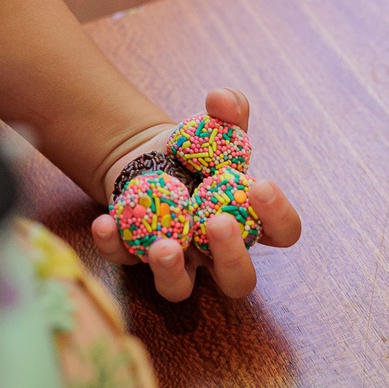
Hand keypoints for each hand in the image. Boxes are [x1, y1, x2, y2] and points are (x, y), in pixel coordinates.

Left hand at [91, 88, 301, 301]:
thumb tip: (222, 99)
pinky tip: (106, 222)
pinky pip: (124, 260)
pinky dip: (114, 244)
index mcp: (248, 221)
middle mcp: (215, 252)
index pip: (282, 233)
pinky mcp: (134, 254)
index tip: (261, 185)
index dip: (278, 216)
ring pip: (179, 289)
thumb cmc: (193, 150)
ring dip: (171, 272)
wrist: (144, 157)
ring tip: (164, 246)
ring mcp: (175, 260)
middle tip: (219, 223)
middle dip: (232, 257)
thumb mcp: (213, 128)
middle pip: (238, 280)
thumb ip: (227, 112)